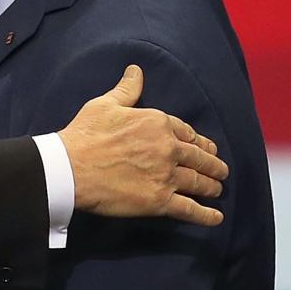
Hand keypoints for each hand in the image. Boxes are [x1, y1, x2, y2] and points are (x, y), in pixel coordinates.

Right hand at [58, 65, 227, 225]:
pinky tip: (216, 217)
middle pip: (199, 158)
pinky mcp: (159, 200)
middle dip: (212, 165)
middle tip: (220, 170)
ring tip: (217, 190)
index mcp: (158, 123)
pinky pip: (189, 209)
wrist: (70, 168)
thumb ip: (126, 90)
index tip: (206, 147)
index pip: (187, 133)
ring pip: (198, 182)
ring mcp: (166, 176)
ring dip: (211, 187)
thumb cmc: (84, 135)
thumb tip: (135, 71)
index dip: (199, 142)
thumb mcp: (105, 105)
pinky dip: (205, 215)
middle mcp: (168, 149)